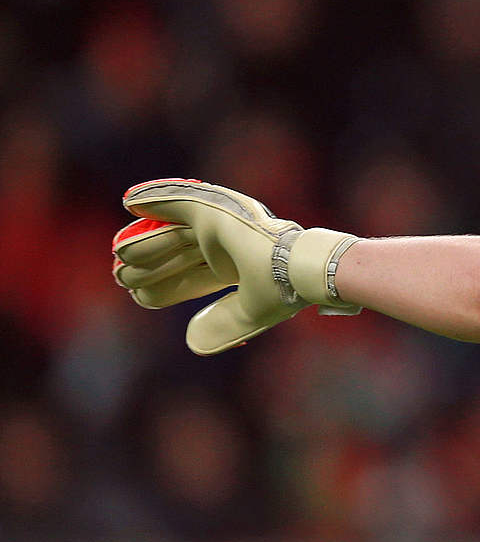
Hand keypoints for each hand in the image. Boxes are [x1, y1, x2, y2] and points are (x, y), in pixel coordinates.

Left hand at [112, 178, 360, 354]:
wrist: (298, 268)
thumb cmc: (284, 291)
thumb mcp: (249, 314)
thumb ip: (222, 326)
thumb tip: (191, 342)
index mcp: (235, 270)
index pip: (192, 278)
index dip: (166, 287)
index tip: (140, 297)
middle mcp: (225, 246)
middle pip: (177, 255)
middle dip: (149, 267)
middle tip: (121, 277)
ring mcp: (219, 225)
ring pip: (172, 232)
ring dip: (145, 241)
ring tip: (119, 252)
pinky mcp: (213, 208)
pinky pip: (176, 200)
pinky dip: (152, 199)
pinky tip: (129, 202)